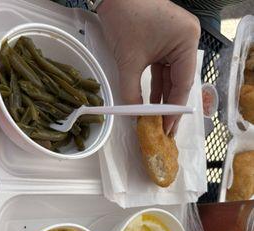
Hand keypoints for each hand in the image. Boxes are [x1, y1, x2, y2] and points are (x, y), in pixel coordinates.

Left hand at [97, 0, 200, 134]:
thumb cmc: (124, 19)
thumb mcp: (129, 61)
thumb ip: (131, 91)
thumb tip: (134, 116)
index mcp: (186, 42)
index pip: (183, 84)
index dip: (174, 109)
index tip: (167, 128)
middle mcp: (186, 42)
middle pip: (179, 82)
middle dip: (168, 107)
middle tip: (165, 131)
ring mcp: (176, 43)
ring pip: (170, 78)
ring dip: (161, 98)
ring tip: (157, 122)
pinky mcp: (165, 43)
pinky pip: (162, 70)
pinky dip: (155, 86)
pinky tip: (151, 104)